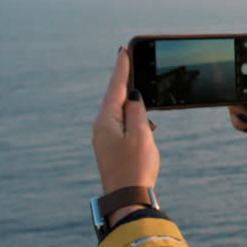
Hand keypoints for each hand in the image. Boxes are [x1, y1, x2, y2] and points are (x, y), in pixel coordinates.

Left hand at [92, 47, 160, 224]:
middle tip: (131, 61)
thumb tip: (132, 95)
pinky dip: (134, 117)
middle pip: (115, 96)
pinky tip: (145, 121)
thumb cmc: (135, 167)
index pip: (115, 87)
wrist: (126, 197)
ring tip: (142, 89)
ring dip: (132, 101)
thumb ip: (137, 111)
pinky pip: (123, 124)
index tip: (123, 49)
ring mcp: (106, 138)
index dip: (121, 67)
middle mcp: (102, 127)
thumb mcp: (140, 134)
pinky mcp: (112, 148)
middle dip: (125, 80)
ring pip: (120, 111)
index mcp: (106, 120)